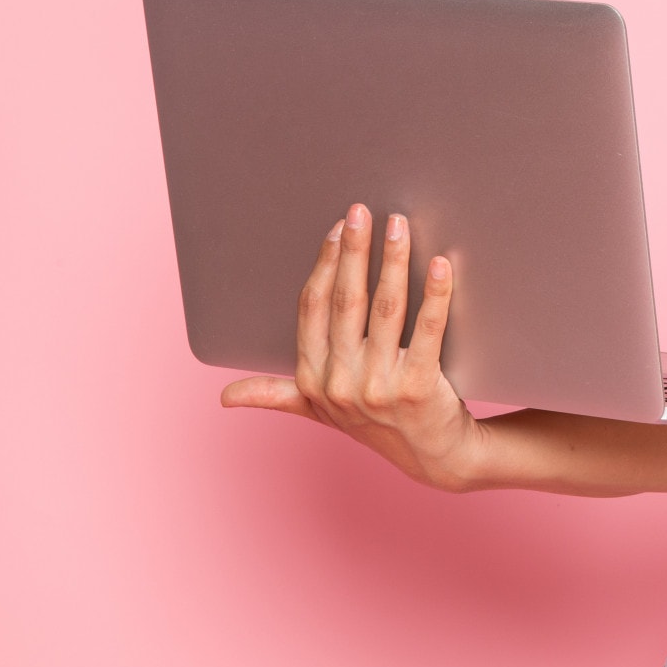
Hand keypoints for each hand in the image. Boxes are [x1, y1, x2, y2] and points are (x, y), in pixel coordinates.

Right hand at [220, 204, 485, 492]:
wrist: (435, 457)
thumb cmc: (377, 424)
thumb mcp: (319, 411)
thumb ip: (277, 395)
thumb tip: (224, 398)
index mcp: (312, 379)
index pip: (314, 309)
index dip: (325, 266)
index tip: (339, 228)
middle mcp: (340, 384)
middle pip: (345, 302)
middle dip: (353, 252)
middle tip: (363, 210)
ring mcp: (379, 387)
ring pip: (384, 309)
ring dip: (390, 261)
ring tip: (399, 224)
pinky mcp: (418, 389)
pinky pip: (427, 331)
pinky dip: (435, 295)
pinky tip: (441, 264)